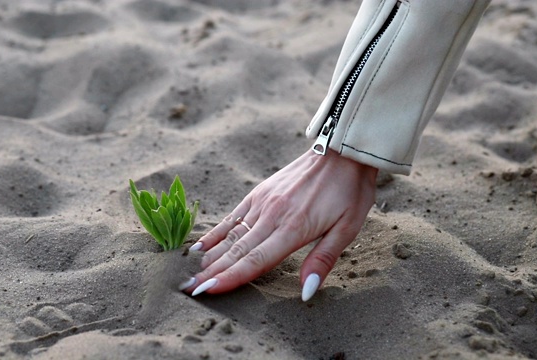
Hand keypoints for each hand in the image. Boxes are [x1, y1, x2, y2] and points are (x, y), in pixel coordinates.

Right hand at [179, 149, 377, 300]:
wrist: (341, 150)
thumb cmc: (349, 191)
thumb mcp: (347, 228)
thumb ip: (323, 260)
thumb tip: (306, 292)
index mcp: (293, 228)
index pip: (255, 260)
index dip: (230, 278)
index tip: (207, 291)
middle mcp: (272, 215)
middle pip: (236, 250)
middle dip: (211, 272)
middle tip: (188, 289)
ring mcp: (262, 202)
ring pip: (230, 235)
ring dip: (209, 257)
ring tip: (188, 273)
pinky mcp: (259, 193)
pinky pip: (233, 216)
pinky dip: (215, 232)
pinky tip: (201, 246)